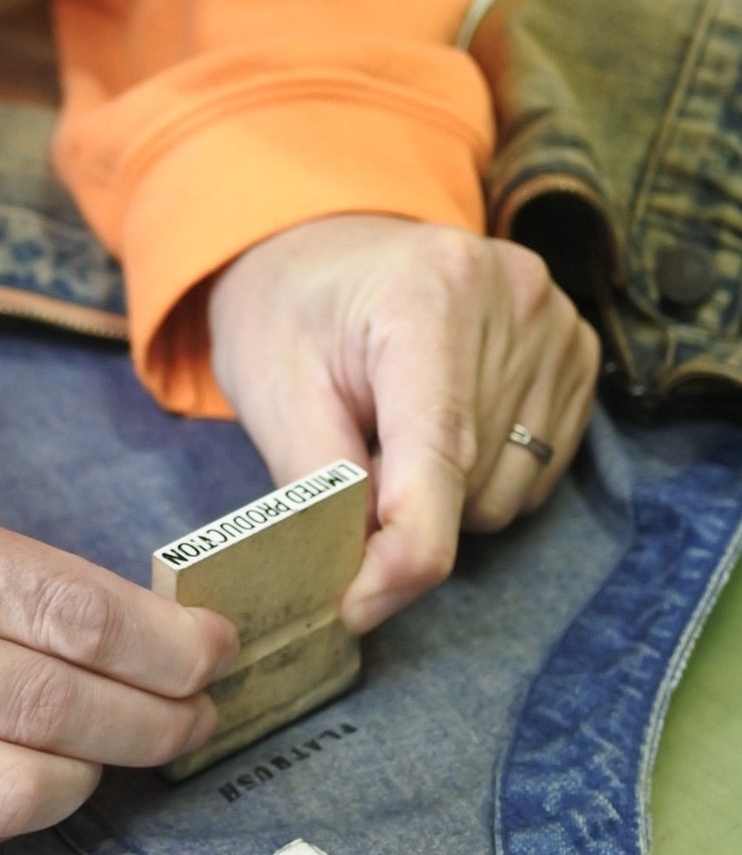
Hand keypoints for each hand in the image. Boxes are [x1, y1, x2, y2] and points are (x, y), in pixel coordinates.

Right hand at [0, 451, 235, 851]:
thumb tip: (134, 636)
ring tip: (131, 752)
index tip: (214, 649)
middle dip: (156, 718)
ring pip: (9, 792)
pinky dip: (15, 810)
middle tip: (198, 713)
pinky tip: (43, 780)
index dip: (163, 644)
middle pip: (53, 708)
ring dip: (97, 778)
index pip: (65, 612)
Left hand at [208, 215, 600, 633]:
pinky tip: (440, 424)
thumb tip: (363, 582)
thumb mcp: (274, 392)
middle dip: (401, 507)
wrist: (327, 246)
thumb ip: (320, 487)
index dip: (398, 559)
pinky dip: (479, 475)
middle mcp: (513, 303)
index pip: (437, 463)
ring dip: (444, 495)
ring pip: (507, 495)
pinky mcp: (581, 351)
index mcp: (425, 302)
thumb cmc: (289, 314)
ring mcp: (558, 325)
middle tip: (351, 457)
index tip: (354, 609)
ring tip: (392, 430)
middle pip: (468, 489)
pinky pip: (537, 474)